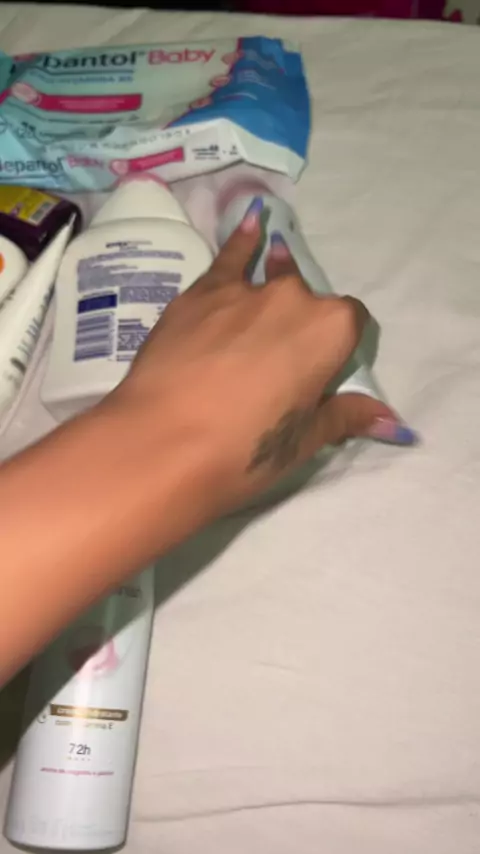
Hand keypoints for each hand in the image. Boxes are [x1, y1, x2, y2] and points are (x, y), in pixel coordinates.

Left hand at [117, 200, 414, 514]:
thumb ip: (345, 417)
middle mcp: (294, 298)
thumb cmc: (245, 449)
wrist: (163, 442)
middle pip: (309, 304)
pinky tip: (250, 222)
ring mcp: (245, 290)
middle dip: (301, 328)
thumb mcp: (304, 441)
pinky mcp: (201, 292)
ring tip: (275, 274)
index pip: (351, 324)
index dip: (337, 349)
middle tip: (279, 365)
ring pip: (271, 279)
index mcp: (331, 331)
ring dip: (277, 282)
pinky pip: (229, 258)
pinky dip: (242, 241)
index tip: (320, 374)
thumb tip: (389, 421)